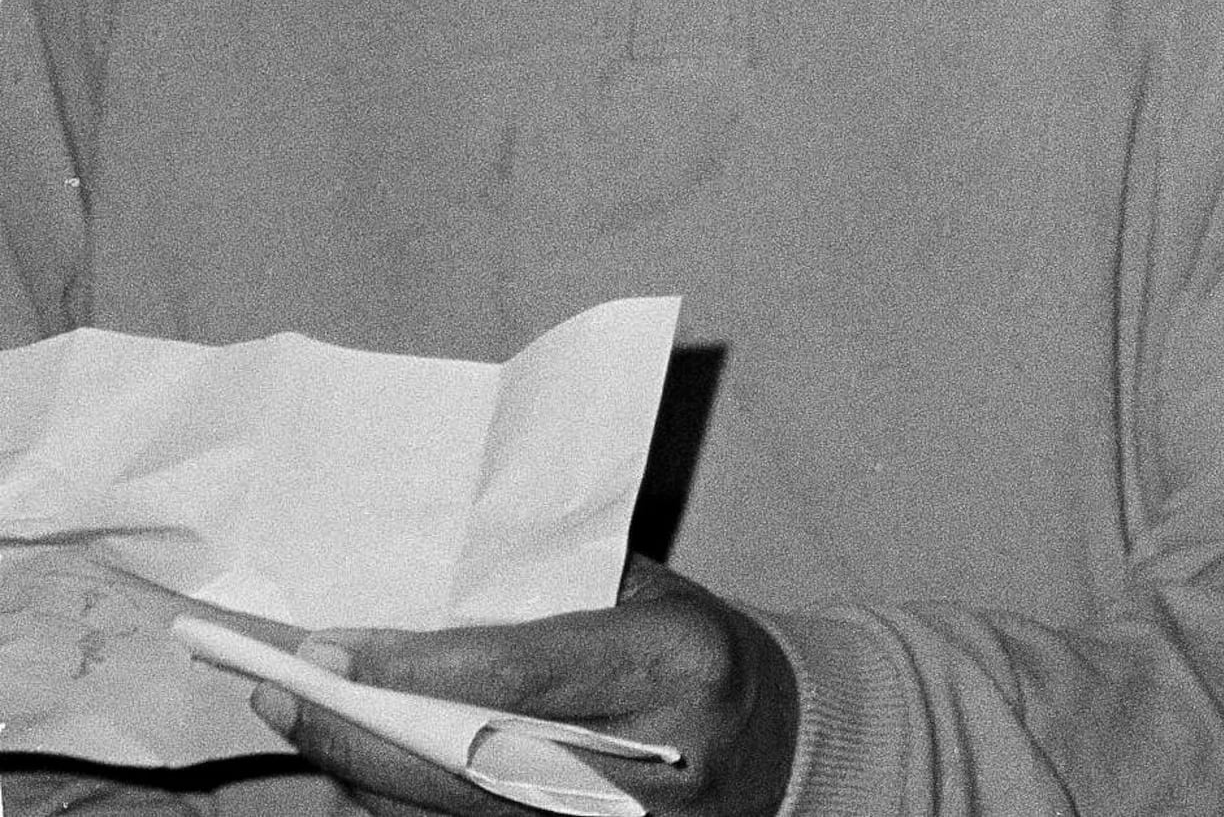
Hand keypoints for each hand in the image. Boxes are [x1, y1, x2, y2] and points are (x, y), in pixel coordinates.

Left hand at [249, 556, 797, 816]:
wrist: (776, 741)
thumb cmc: (696, 648)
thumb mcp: (648, 593)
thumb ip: (547, 596)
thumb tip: (414, 593)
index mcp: (675, 662)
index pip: (521, 674)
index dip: (414, 668)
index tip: (330, 647)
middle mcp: (645, 758)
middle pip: (469, 758)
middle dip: (361, 727)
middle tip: (283, 689)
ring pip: (453, 810)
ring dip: (363, 767)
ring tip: (301, 715)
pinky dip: (399, 799)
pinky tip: (359, 761)